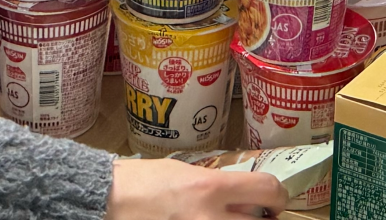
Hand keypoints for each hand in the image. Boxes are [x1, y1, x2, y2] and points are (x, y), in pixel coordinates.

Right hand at [106, 158, 288, 219]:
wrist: (107, 201)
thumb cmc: (141, 182)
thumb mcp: (184, 171)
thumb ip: (216, 184)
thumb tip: (242, 193)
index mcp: (210, 188)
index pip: (267, 190)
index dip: (278, 196)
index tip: (274, 201)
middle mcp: (209, 218)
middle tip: (259, 218)